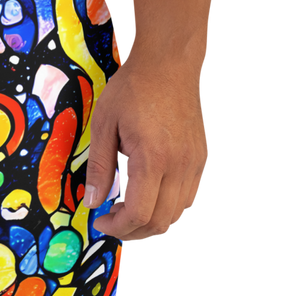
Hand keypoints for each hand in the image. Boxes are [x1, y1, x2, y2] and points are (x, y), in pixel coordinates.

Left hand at [82, 53, 209, 244]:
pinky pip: (189, 200)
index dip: (117, 227)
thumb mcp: (104, 125)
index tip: (101, 221)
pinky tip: (151, 200)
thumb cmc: (135, 89)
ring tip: (129, 213)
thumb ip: (99, 168)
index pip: (139, 214)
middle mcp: (180, 165)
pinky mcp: (202, 160)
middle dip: (133, 232)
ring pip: (178, 216)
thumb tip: (93, 203)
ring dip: (152, 224)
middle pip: (160, 222)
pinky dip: (169, 210)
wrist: (170, 63)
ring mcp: (195, 164)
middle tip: (113, 222)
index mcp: (153, 158)